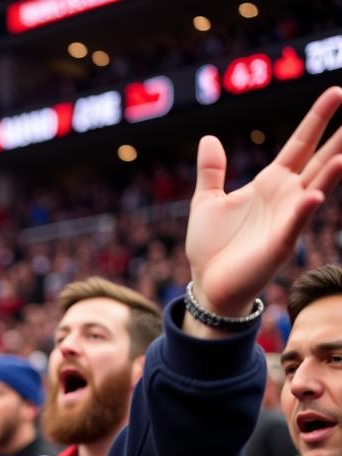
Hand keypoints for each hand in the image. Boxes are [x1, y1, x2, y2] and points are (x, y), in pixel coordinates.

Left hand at [185, 86, 341, 327]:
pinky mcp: (280, 244)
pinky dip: (304, 209)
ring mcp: (287, 219)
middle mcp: (285, 196)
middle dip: (338, 138)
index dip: (318, 119)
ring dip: (331, 172)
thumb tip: (209, 138)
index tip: (336, 92)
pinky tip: (313, 196)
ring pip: (316, 188)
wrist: (207, 284)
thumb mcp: (206, 201)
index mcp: (269, 182)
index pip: (300, 144)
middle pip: (319, 159)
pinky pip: (295, 223)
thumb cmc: (211, 246)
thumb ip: (211, 171)